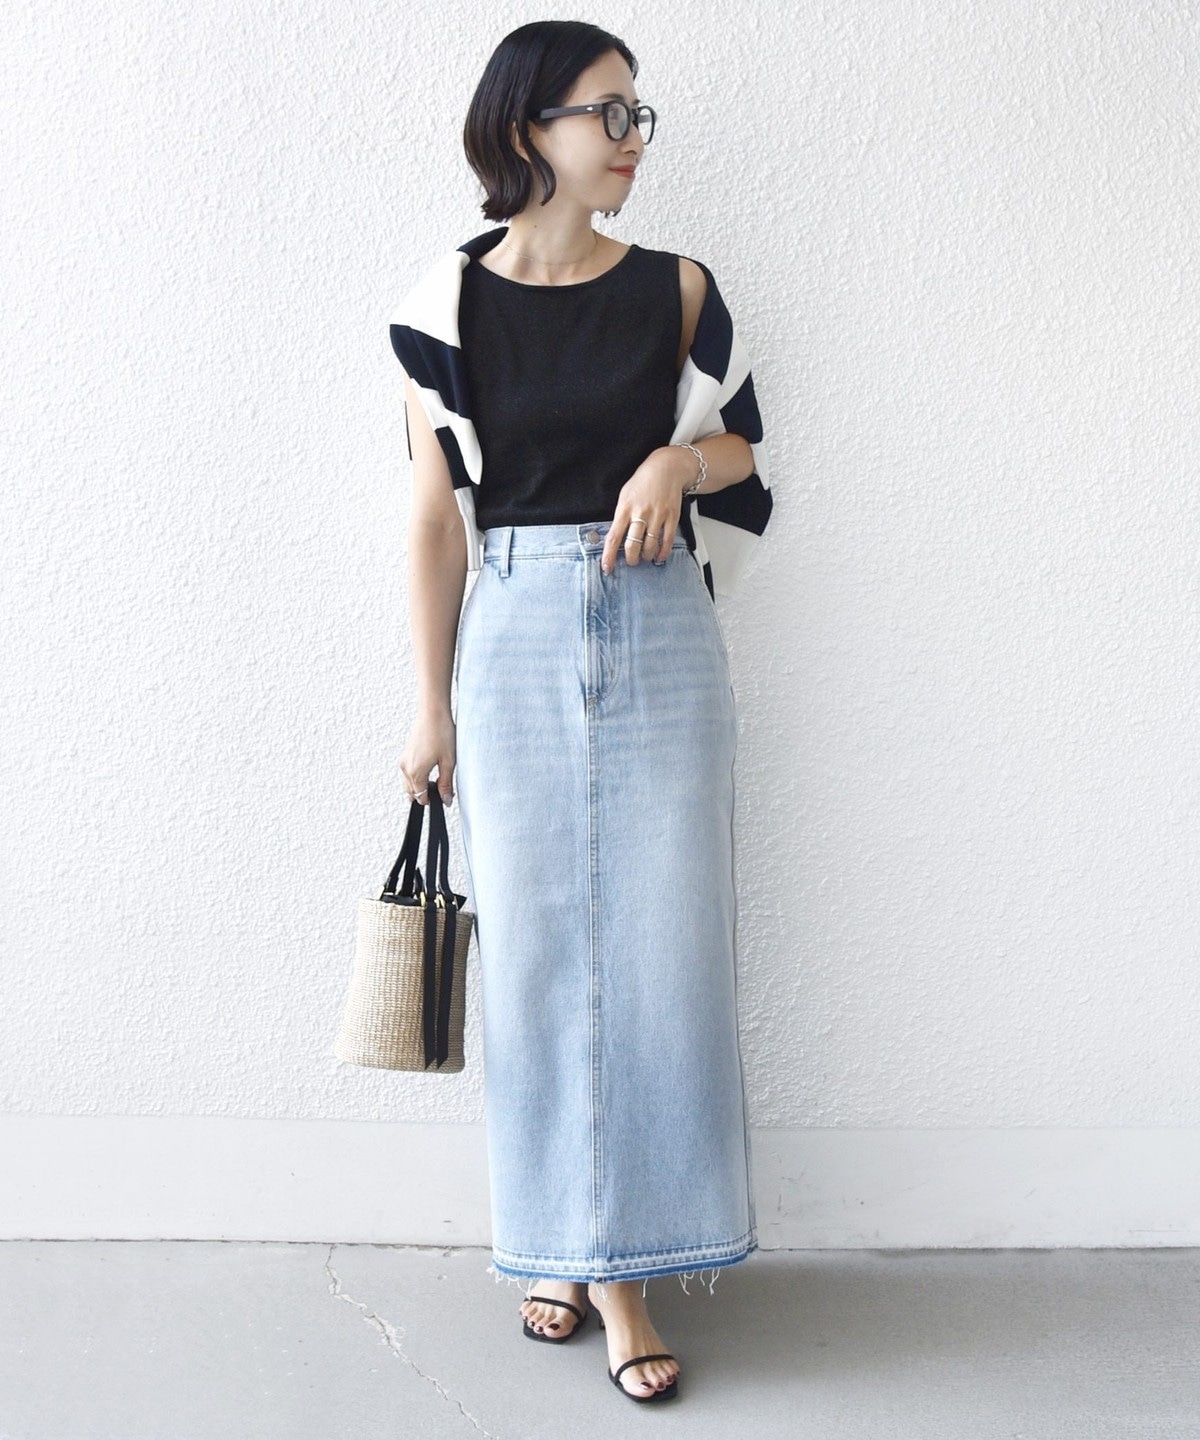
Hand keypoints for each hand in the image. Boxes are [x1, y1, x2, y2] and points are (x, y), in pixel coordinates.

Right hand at [399, 709, 455, 805]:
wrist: (433, 712)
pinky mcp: (405, 754)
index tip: (444, 795)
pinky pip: (408, 773)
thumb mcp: (448, 762)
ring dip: (420, 785)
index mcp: (415, 773)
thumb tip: (446, 799)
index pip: (421, 797)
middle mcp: (405, 768)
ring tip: (437, 777)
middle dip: (426, 794)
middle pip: (412, 793)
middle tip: (442, 787)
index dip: (433, 800)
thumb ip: (446, 784)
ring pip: (409, 783)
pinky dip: (417, 776)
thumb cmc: (441, 733)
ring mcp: (404, 760)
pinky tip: (429, 768)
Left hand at [600, 446, 696, 573]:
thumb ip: (621, 516)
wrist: (666, 468)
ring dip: (646, 556)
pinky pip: (667, 540)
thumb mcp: (625, 495)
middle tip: (631, 561)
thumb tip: (617, 537)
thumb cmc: (643, 482)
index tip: (607, 568)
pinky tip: (659, 556)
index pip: (614, 537)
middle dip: (631, 559)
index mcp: (625, 508)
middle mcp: (640, 513)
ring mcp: (657, 516)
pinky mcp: (672, 517)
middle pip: (632, 545)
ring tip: (645, 557)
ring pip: (650, 546)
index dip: (609, 556)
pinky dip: (663, 552)